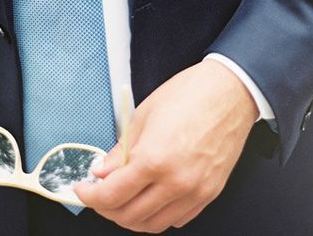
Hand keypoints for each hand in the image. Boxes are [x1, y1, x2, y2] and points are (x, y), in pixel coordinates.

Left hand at [76, 60, 257, 232]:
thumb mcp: (143, 115)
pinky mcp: (209, 193)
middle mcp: (176, 182)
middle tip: (98, 193)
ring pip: (153, 225)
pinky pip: (177, 219)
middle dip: (106, 208)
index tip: (82, 190)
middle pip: (129, 216)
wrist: (230, 91)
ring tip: (121, 199)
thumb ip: (120, 151)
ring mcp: (195, 191)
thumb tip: (102, 171)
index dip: (90, 196)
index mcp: (154, 159)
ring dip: (131, 217)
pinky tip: (149, 199)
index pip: (112, 195)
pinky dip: (158, 215)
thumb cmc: (190, 94)